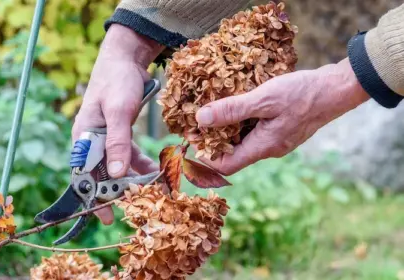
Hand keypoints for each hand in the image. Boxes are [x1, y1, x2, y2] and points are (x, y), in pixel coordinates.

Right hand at [72, 24, 163, 223]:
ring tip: (151, 190)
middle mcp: (92, 142)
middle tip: (137, 205)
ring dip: (133, 179)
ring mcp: (107, 138)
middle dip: (118, 191)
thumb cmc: (116, 81)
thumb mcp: (117, 111)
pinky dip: (140, 163)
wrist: (126, 60)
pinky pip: (129, 155)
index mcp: (83, 138)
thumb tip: (115, 174)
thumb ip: (117, 142)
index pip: (85, 175)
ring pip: (118, 167)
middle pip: (102, 174)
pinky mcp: (120, 134)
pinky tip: (155, 171)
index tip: (107, 217)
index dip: (95, 197)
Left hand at [194, 58, 369, 174]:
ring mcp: (276, 139)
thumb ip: (232, 110)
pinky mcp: (281, 129)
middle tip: (196, 118)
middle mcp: (269, 148)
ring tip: (212, 107)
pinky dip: (242, 119)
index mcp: (263, 147)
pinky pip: (255, 130)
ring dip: (226, 126)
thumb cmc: (303, 93)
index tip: (189, 137)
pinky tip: (236, 103)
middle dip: (213, 138)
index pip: (226, 165)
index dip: (205, 156)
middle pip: (233, 152)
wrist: (337, 88)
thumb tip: (201, 119)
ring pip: (244, 139)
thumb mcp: (264, 99)